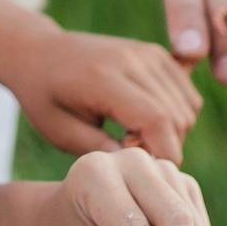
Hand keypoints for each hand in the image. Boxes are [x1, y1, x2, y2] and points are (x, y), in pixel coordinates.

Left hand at [0, 24, 200, 163]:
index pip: (156, 120)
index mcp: (103, 79)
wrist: (38, 52)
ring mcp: (147, 52)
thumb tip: (145, 169)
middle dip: (165, 147)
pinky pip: (186, 91)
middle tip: (129, 153)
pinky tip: (146, 120)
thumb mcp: (60, 132)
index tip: (144, 173)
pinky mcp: (155, 52)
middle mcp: (131, 59)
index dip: (161, 154)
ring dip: (173, 132)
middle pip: (177, 116)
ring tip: (134, 136)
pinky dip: (177, 113)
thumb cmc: (44, 97)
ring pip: (188, 106)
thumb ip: (102, 151)